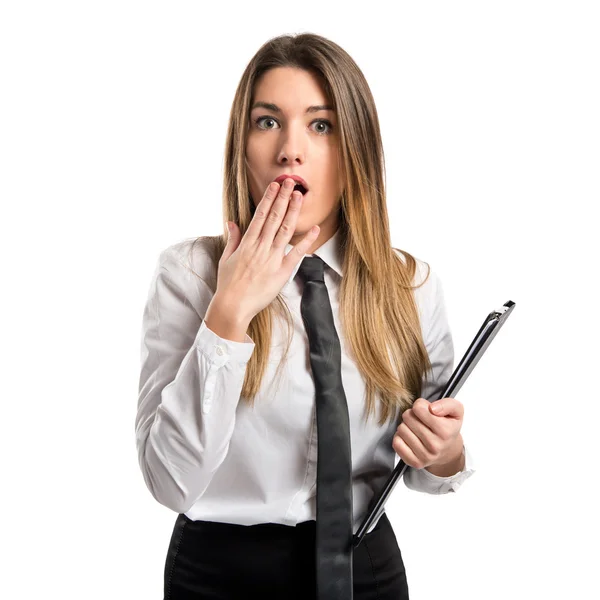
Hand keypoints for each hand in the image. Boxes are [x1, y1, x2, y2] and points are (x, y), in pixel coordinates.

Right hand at [216, 178, 319, 322]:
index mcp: (247, 243)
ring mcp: (272, 258)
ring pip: (286, 230)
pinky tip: (314, 228)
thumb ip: (233, 239)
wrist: (233, 306)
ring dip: (293, 211)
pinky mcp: (282, 272)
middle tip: (290, 182)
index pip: (260, 215)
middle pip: (275, 217)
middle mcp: (261, 247)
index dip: (269, 199)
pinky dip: (307, 240)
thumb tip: (232, 222)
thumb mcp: (226, 259)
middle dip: (283, 198)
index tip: (275, 186)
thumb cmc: (228, 284)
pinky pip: (297, 253)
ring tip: (299, 195)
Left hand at [392, 397, 463, 468]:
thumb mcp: (456, 411)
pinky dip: (400, 437)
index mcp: (445, 431)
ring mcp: (424, 456)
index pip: (418, 408)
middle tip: (420, 419)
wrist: (448, 451)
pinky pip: (396, 443)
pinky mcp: (414, 462)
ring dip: (406, 426)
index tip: (425, 410)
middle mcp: (435, 445)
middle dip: (412, 414)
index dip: (420, 405)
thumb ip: (447, 404)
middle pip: (408, 417)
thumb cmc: (449, 428)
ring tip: (415, 428)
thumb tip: (432, 408)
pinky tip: (410, 437)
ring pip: (401, 429)